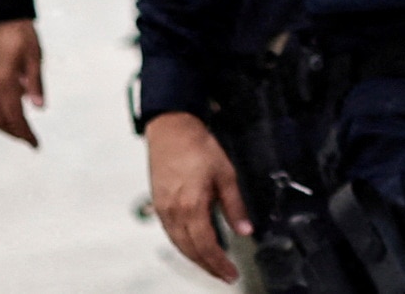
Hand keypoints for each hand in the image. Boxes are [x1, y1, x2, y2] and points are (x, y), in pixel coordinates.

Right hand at [0, 20, 44, 145]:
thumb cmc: (18, 30)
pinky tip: (7, 105)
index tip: (35, 144)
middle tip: (28, 138)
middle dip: (14, 132)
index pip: (15, 117)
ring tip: (19, 125)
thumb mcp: (34, 55)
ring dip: (3, 122)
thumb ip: (35, 83)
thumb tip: (39, 108)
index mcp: (4, 82)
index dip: (25, 134)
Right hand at [144, 111, 250, 282]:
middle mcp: (173, 211)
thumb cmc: (196, 146)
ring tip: (212, 266)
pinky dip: (184, 246)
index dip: (219, 264)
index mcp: (191, 205)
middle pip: (190, 250)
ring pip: (178, 245)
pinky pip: (171, 234)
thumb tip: (246, 229)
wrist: (171, 129)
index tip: (231, 274)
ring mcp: (163, 210)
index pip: (206, 246)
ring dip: (195, 259)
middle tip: (224, 275)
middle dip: (208, 267)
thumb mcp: (226, 174)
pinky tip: (194, 247)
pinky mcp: (158, 205)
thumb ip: (235, 206)